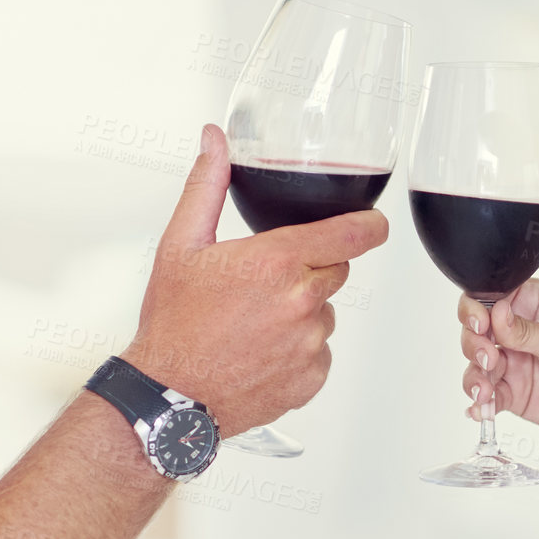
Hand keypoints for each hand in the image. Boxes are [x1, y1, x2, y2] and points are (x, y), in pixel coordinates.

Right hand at [125, 125, 387, 437]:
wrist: (168, 396)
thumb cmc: (173, 326)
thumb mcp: (181, 245)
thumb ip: (207, 185)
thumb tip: (215, 141)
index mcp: (276, 262)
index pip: (356, 233)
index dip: (369, 224)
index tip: (370, 223)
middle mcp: (301, 301)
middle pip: (337, 269)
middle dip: (310, 269)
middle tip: (264, 283)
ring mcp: (309, 343)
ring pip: (326, 311)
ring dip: (303, 311)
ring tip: (255, 322)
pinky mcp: (311, 377)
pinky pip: (321, 351)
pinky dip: (299, 349)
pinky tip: (261, 350)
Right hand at [459, 277, 538, 444]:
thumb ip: (527, 332)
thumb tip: (496, 314)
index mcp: (532, 304)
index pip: (491, 296)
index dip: (477, 308)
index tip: (481, 324)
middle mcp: (516, 331)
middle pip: (475, 329)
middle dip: (474, 343)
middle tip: (489, 357)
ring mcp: (511, 362)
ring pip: (475, 363)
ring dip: (475, 376)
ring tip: (486, 390)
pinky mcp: (511, 392)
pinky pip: (485, 395)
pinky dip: (478, 403)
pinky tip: (480, 409)